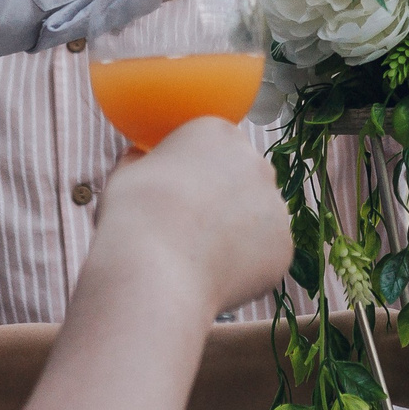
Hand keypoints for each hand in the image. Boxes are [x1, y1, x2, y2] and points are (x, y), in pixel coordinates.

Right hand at [98, 119, 292, 316]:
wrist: (156, 272)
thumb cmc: (133, 218)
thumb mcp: (125, 175)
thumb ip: (141, 162)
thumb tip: (139, 158)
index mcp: (217, 133)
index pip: (213, 146)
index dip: (193, 170)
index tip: (175, 192)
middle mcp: (256, 161)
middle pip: (241, 177)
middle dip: (222, 197)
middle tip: (190, 226)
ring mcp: (276, 204)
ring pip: (256, 216)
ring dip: (236, 231)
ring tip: (198, 257)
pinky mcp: (284, 245)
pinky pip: (263, 253)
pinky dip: (244, 264)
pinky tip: (215, 276)